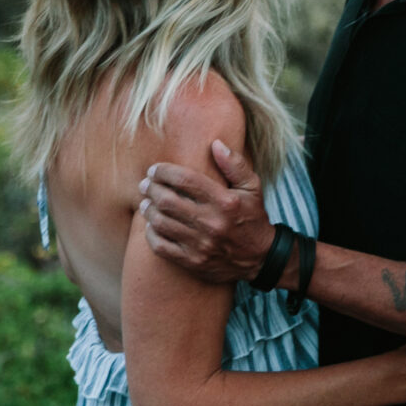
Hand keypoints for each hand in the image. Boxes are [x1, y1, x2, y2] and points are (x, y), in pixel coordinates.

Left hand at [139, 144, 275, 283]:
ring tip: (146, 203)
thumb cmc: (253, 217)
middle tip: (145, 184)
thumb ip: (235, 164)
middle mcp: (212, 223)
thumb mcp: (252, 187)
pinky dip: (151, 234)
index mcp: (225, 202)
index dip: (163, 172)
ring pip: (160, 223)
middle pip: (167, 201)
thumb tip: (216, 143)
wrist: (260, 258)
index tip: (155, 169)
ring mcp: (201, 245)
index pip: (184, 180)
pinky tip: (152, 225)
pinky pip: (161, 247)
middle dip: (150, 189)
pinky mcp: (193, 262)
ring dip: (148, 210)